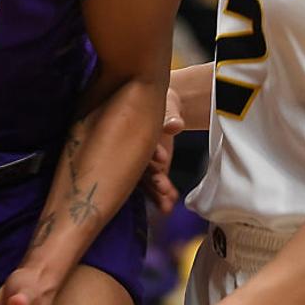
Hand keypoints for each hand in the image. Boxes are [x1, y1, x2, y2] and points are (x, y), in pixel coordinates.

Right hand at [143, 86, 184, 214]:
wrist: (165, 107)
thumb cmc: (161, 100)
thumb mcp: (167, 103)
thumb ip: (171, 114)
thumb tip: (175, 125)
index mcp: (130, 127)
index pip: (135, 140)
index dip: (149, 151)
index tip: (162, 158)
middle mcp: (131, 146)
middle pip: (137, 164)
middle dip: (150, 177)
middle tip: (163, 187)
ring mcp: (141, 161)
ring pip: (144, 178)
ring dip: (155, 192)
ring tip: (166, 204)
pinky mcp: (152, 170)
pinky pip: (156, 185)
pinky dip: (163, 195)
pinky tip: (170, 203)